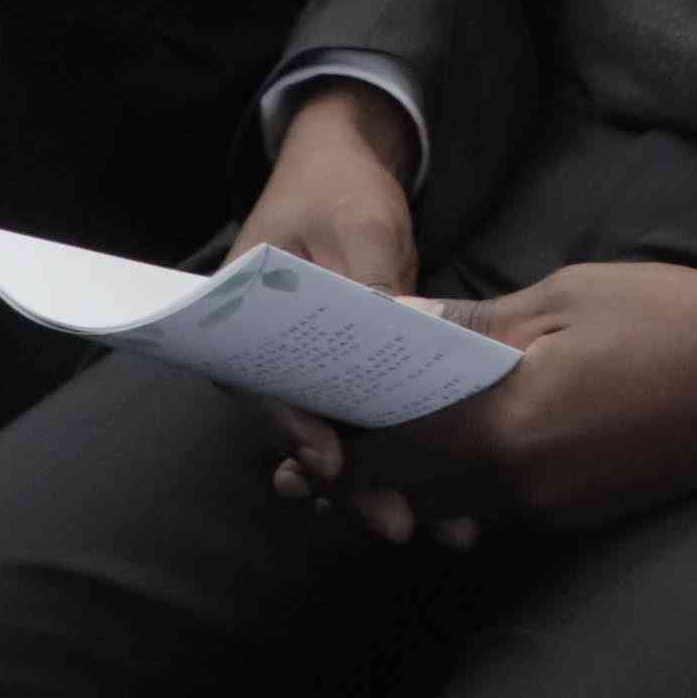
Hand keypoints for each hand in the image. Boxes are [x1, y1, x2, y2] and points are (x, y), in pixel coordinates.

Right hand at [228, 92, 430, 537]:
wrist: (345, 168)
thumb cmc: (336, 190)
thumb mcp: (356, 228)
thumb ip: (367, 283)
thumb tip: (391, 335)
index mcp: (240, 323)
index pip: (263, 391)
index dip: (297, 431)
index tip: (331, 465)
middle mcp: (268, 362)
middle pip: (307, 435)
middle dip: (356, 484)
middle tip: (399, 525)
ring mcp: (311, 374)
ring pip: (346, 442)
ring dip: (391, 484)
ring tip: (448, 529)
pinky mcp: (350, 379)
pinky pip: (375, 426)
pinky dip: (412, 456)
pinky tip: (456, 498)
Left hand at [336, 260, 696, 540]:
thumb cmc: (664, 319)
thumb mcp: (564, 298)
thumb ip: (472, 321)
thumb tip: (396, 322)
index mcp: (504, 426)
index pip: (390, 456)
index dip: (339, 455)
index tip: (307, 441)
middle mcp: (520, 484)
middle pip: (412, 496)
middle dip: (367, 478)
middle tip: (327, 454)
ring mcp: (553, 507)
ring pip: (456, 508)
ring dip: (418, 485)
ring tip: (394, 445)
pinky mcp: (582, 513)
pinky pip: (503, 508)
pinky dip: (472, 487)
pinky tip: (473, 448)